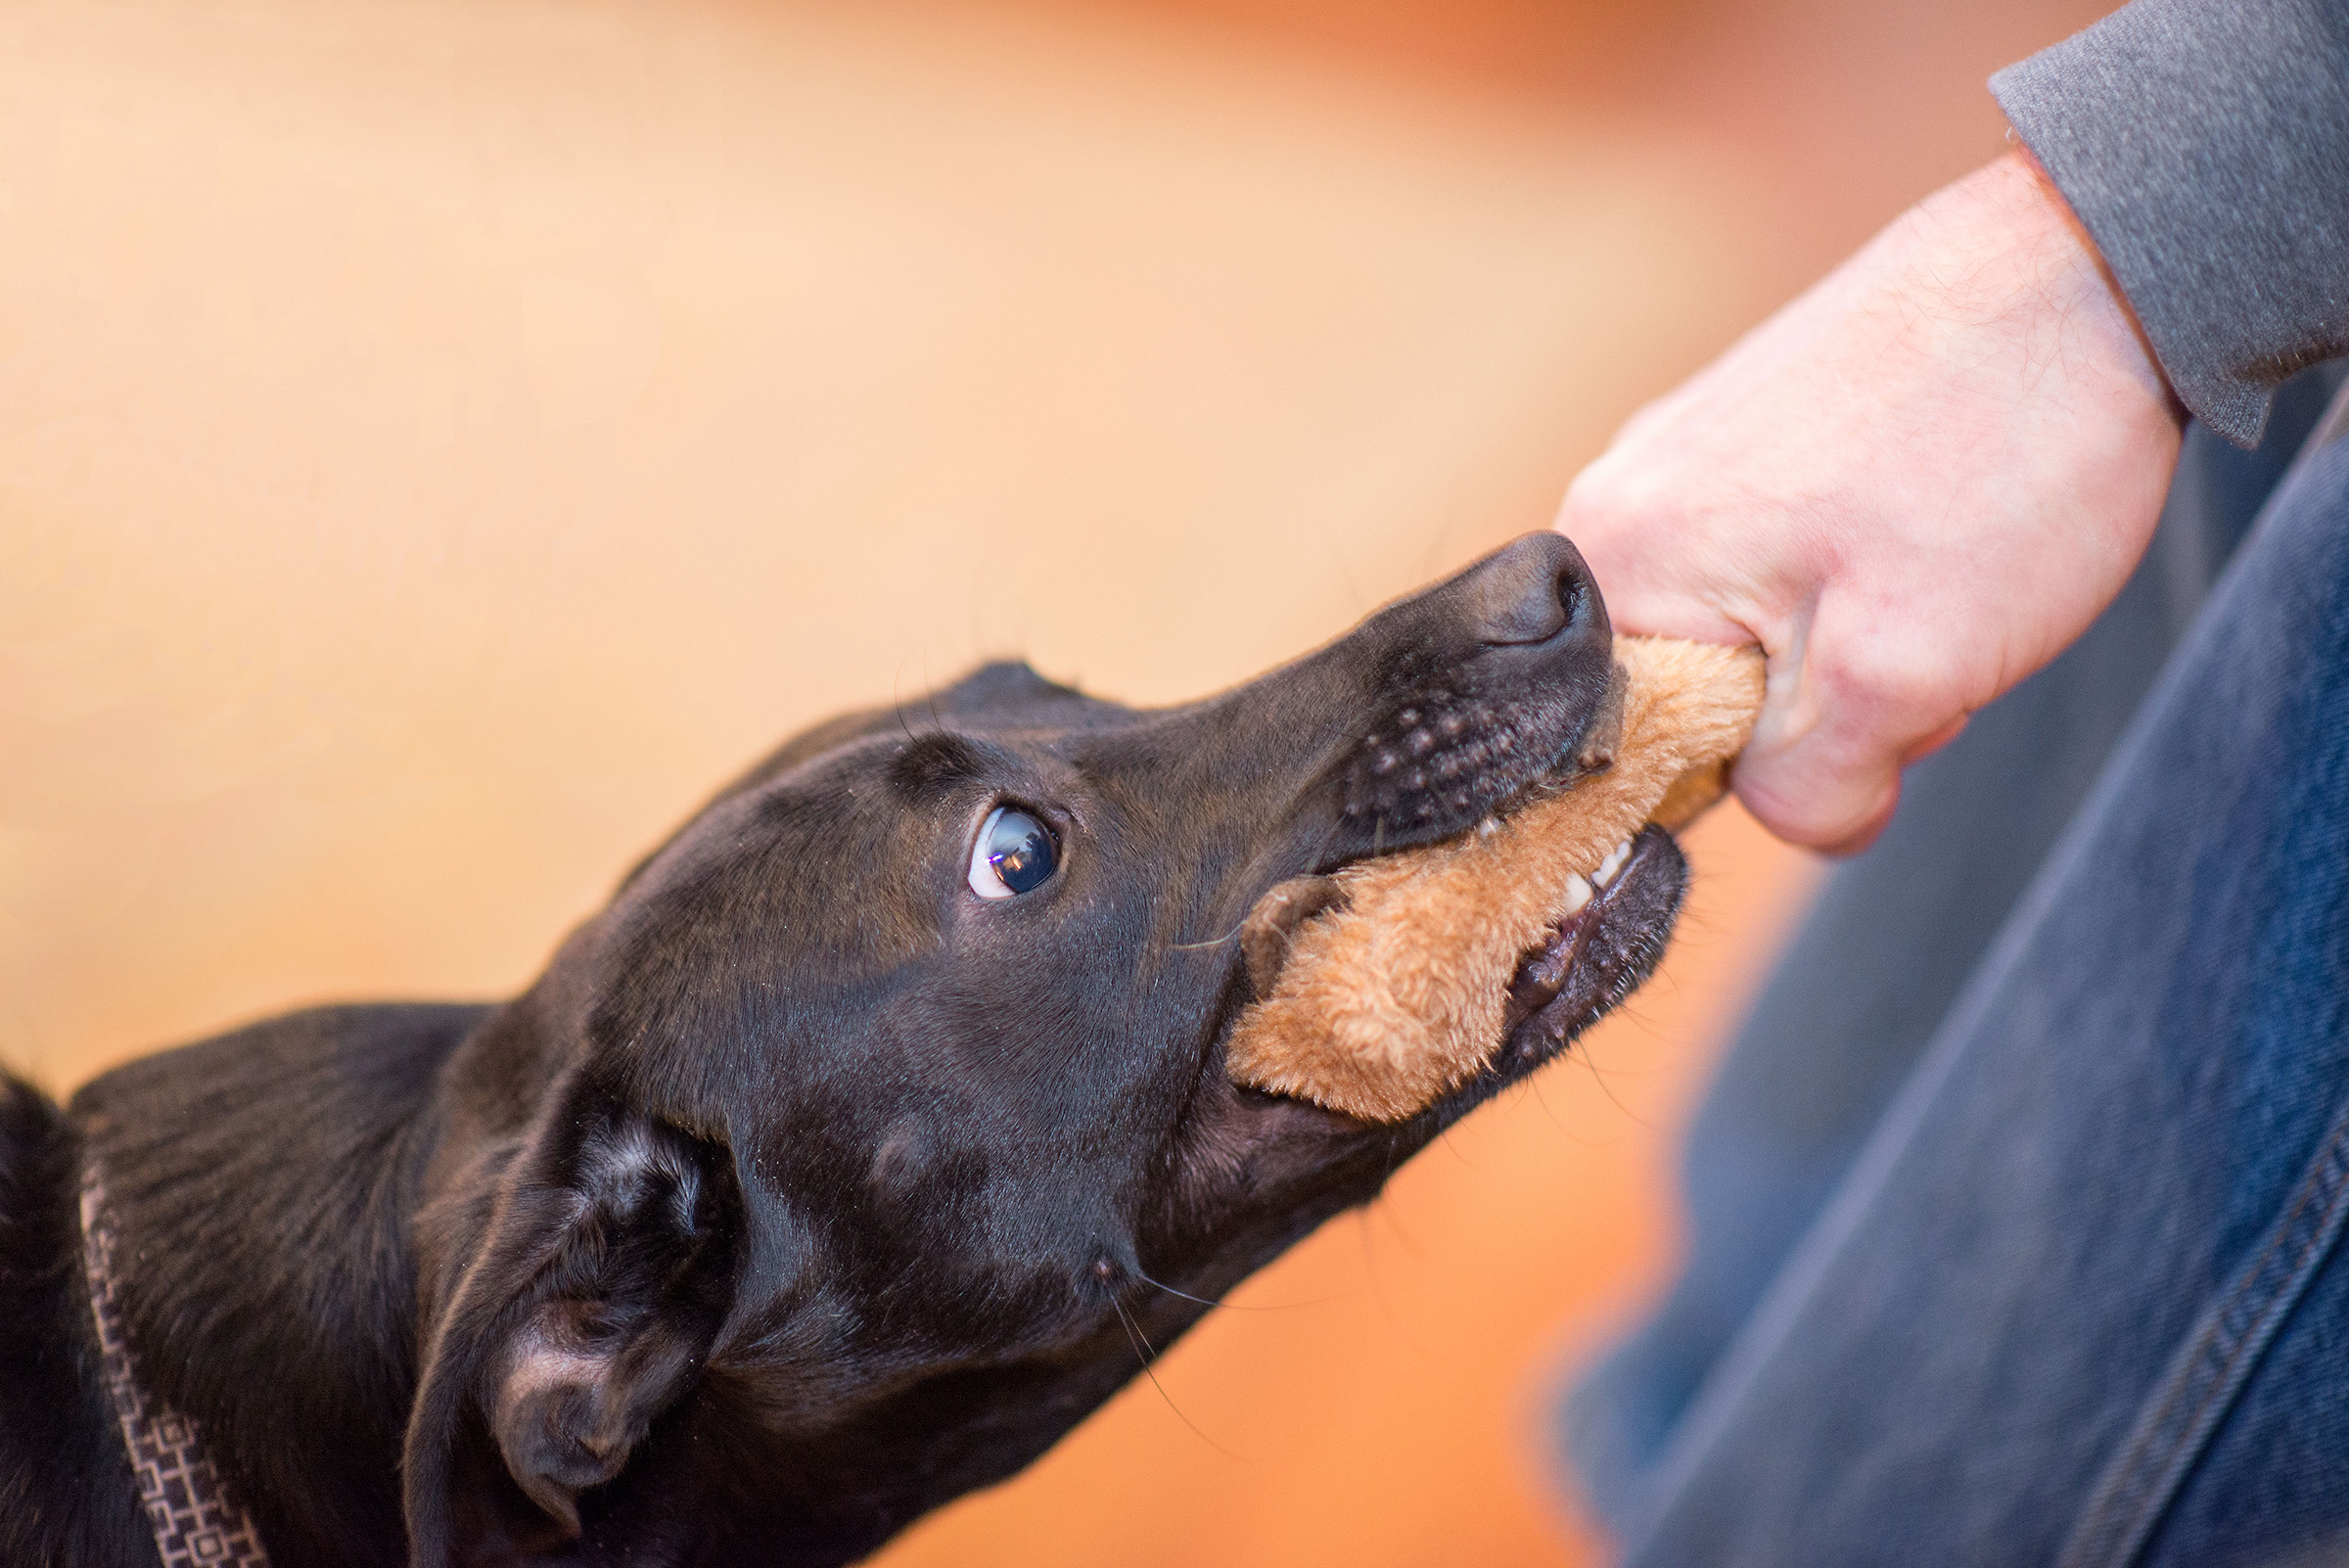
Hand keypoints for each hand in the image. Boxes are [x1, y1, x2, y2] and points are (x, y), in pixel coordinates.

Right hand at [1557, 150, 2183, 852]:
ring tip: (1938, 576)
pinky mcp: (1750, 419)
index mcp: (1612, 560)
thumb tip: (1812, 821)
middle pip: (1688, 691)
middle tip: (1913, 651)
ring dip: (1844, 645)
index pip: (1624, 753)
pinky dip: (1858, 577)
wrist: (2098, 262)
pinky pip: (1777, 560)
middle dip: (1806, 709)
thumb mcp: (1901, 678)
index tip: (1843, 737)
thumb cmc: (1991, 459)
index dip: (1742, 778)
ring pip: (1747, 630)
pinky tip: (1933, 530)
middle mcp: (1617, 495)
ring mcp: (1682, 448)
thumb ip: (1815, 792)